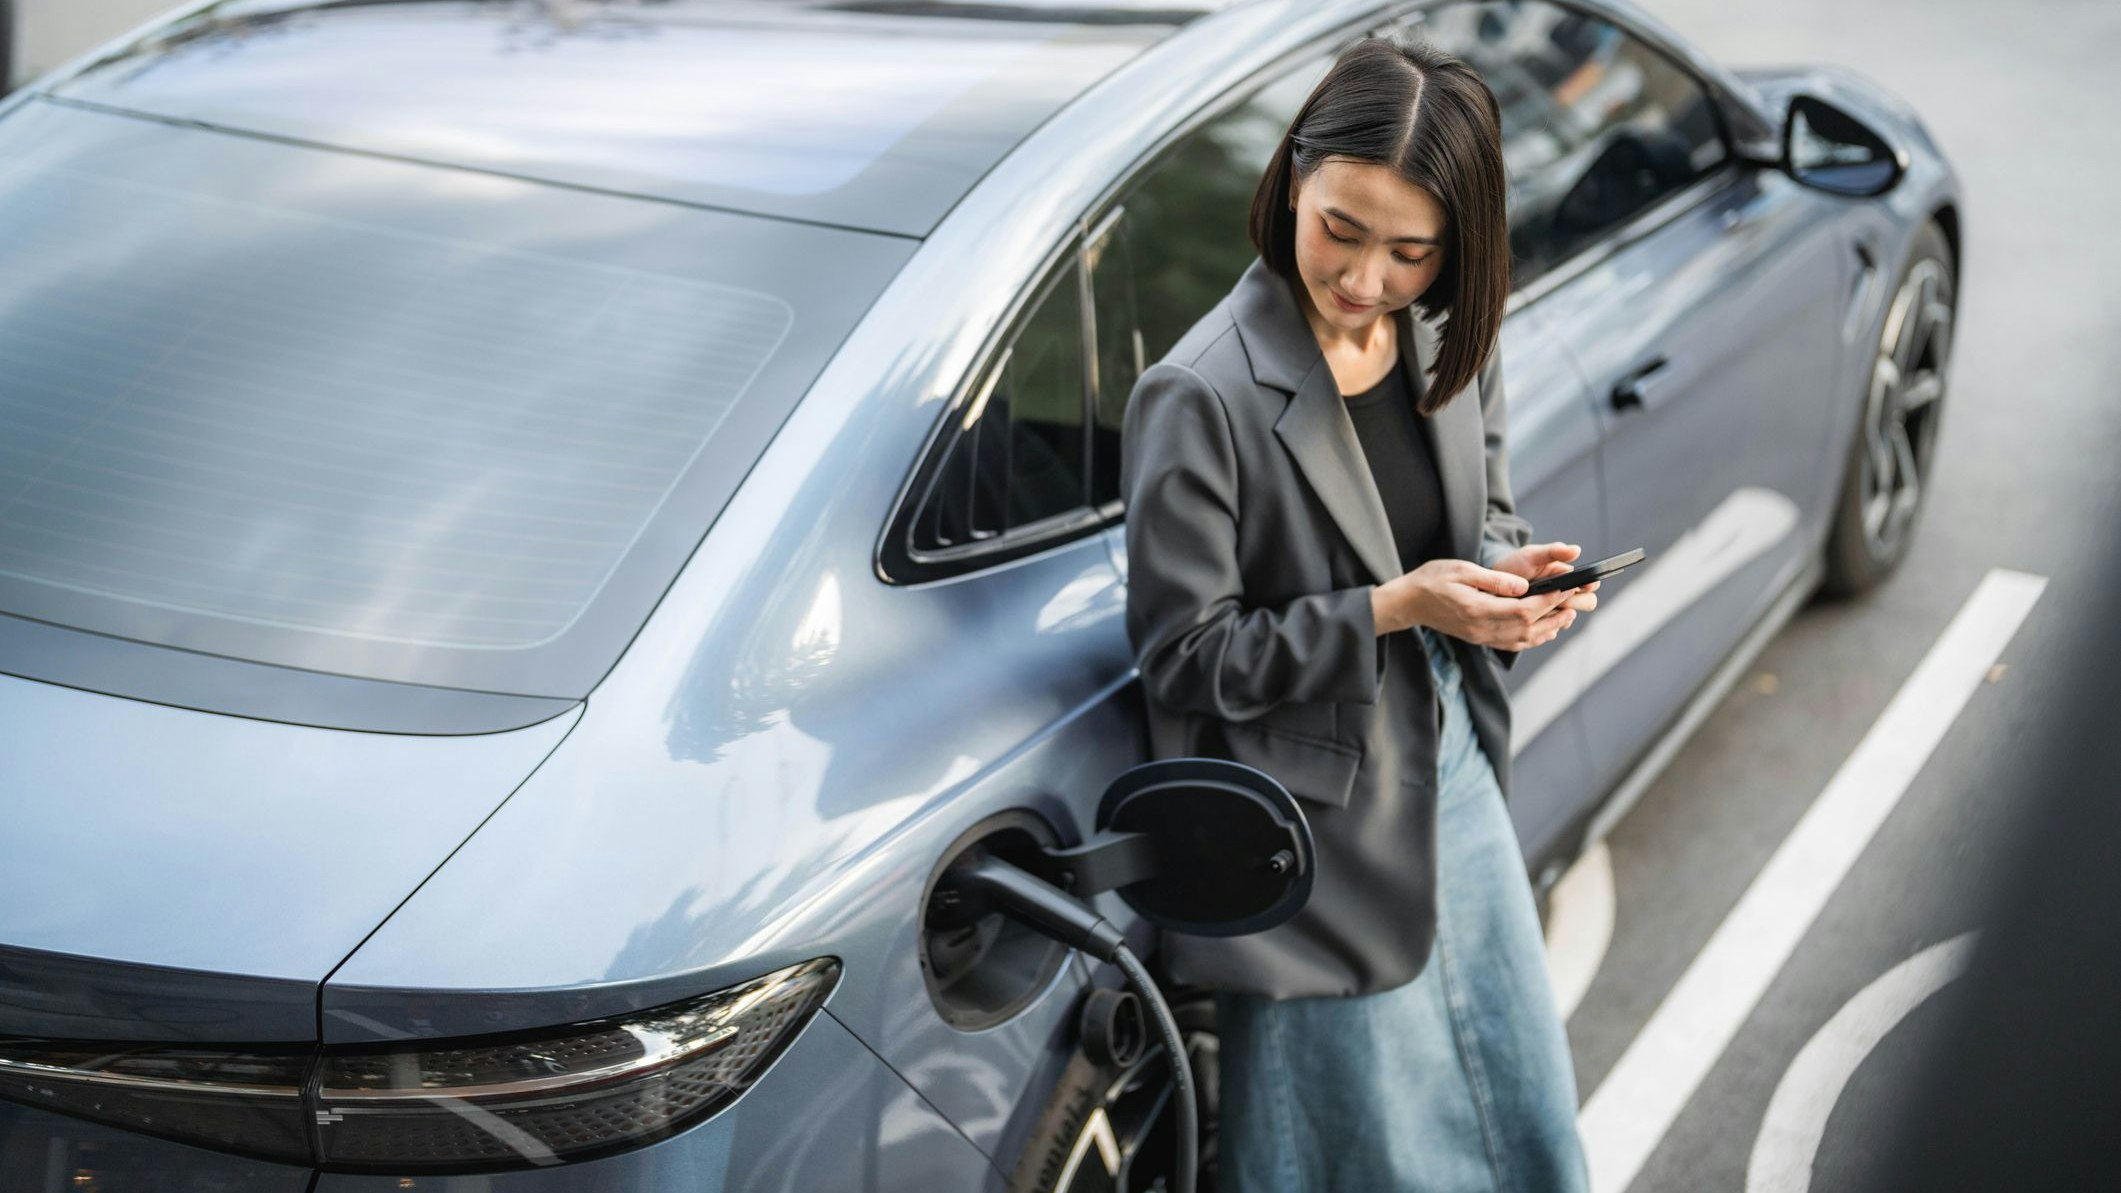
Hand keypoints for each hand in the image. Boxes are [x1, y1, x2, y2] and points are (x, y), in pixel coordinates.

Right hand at [1372, 552, 1582, 650]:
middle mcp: (1481, 628)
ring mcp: (1480, 636)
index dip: (1549, 600)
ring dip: (1548, 629)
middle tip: (1574, 601)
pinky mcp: (1478, 638)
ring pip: (1523, 639)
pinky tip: (1543, 630)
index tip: (1566, 588)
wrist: (1408, 602)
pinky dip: (1531, 639)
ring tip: (1566, 615)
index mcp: (1478, 609)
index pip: (1523, 609)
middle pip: (1528, 627)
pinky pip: (1511, 644)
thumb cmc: (1432, 580)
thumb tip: (1524, 586)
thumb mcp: (1462, 570)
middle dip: (1554, 614)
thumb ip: (1495, 580)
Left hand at [1491, 541, 1601, 638]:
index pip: (1590, 584)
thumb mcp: (1532, 555)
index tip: (1581, 585)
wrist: (1493, 584)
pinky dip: (1544, 625)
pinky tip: (1530, 618)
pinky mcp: (1544, 624)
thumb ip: (1553, 552)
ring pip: (1569, 619)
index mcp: (1569, 577)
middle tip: (1556, 597)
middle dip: (1573, 601)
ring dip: (1557, 614)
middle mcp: (1567, 595)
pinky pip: (1553, 630)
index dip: (1588, 585)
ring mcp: (1556, 611)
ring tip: (1537, 605)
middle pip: (1587, 603)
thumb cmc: (1516, 565)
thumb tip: (1576, 550)